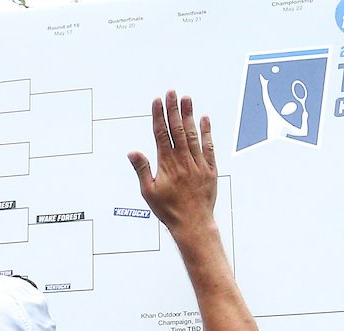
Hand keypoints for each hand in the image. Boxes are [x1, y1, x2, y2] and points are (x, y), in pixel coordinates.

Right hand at [127, 90, 217, 236]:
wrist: (193, 224)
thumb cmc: (169, 210)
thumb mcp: (148, 192)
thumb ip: (142, 169)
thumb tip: (133, 152)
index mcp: (167, 165)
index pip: (161, 134)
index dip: (159, 116)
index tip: (157, 101)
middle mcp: (183, 161)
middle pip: (177, 129)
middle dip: (173, 109)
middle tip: (171, 92)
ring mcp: (198, 164)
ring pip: (192, 134)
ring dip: (189, 115)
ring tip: (186, 98)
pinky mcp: (210, 169)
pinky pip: (209, 147)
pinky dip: (207, 132)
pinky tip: (204, 119)